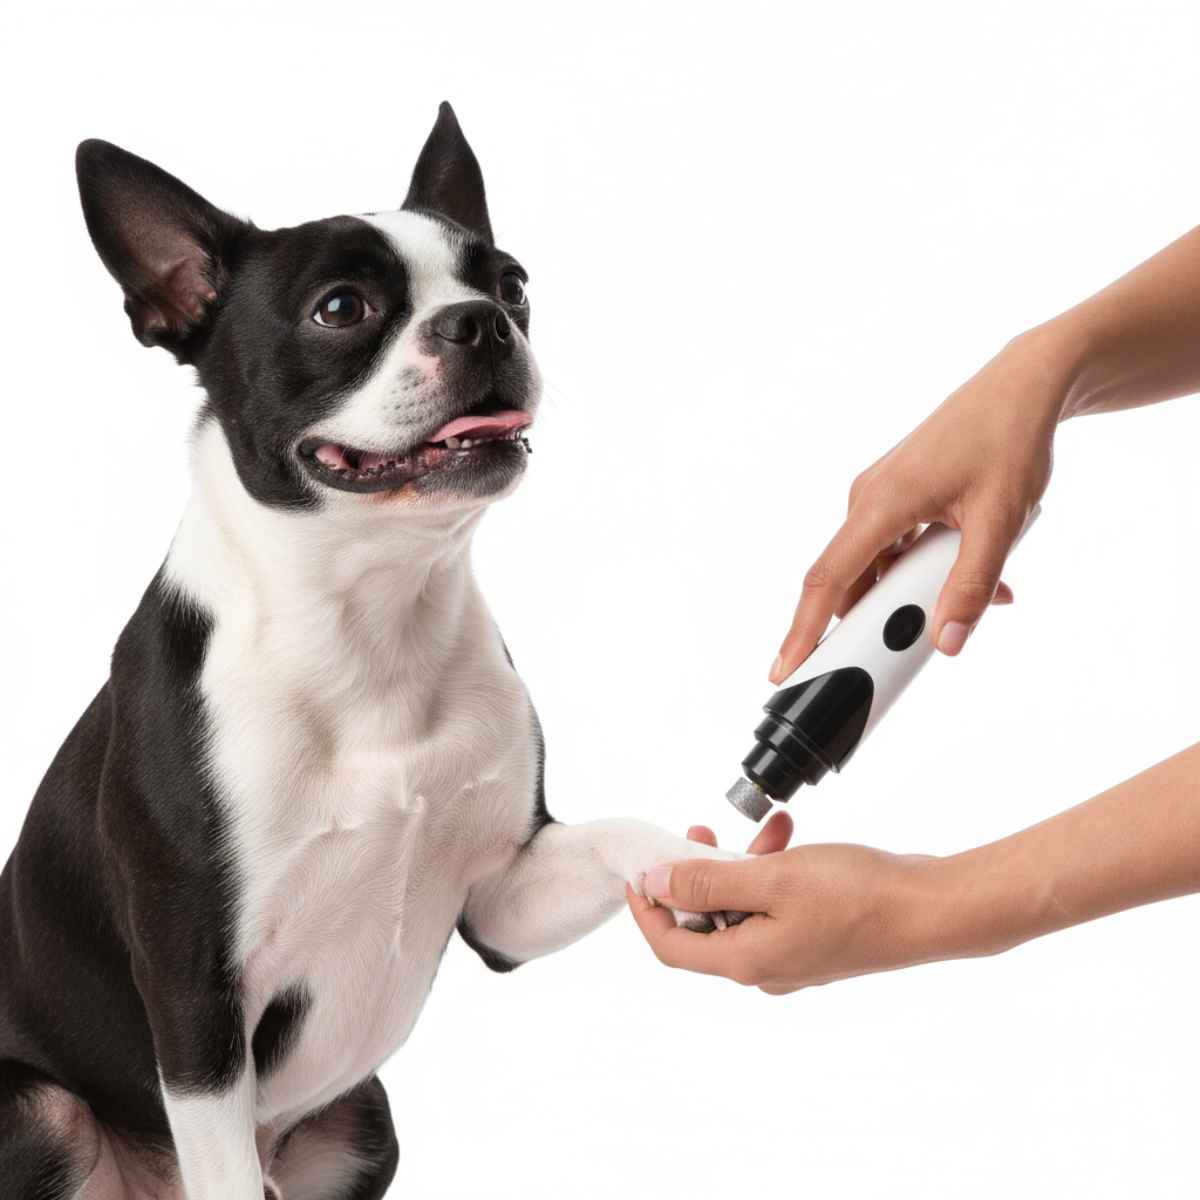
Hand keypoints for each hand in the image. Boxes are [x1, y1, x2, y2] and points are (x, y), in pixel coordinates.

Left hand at [629, 826, 941, 993]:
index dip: (648, 911)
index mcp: (746, 961)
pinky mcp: (816, 938)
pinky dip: (773, 870)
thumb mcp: (771, 878)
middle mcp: (765, 967)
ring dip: (741, 864)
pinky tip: (785, 835)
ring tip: (760, 827)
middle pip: (705, 925)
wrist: (930, 908)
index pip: (671, 947)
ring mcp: (793, 955)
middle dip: (698, 873)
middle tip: (698, 832)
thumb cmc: (858, 895)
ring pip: (743, 907)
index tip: (641, 872)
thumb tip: (656, 884)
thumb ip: (708, 881)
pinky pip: (775, 904)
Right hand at [772, 330, 1065, 682]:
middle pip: (852, 581)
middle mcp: (867, 499)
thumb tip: (948, 642)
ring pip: (879, 568)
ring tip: (986, 589)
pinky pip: (895, 548)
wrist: (1022, 385)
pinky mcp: (895, 497)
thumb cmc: (1009, 439)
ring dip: (919, 591)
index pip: (828, 578)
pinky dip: (927, 568)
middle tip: (920, 642)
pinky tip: (972, 565)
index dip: (803, 630)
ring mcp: (879, 497)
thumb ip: (971, 586)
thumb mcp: (1000, 521)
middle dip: (886, 617)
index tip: (784, 669)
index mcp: (881, 501)